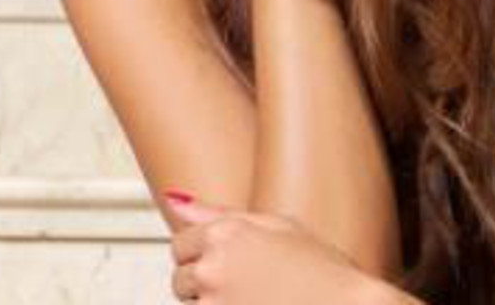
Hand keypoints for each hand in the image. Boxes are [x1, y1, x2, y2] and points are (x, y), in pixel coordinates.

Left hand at [164, 191, 384, 303]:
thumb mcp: (278, 225)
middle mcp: (213, 269)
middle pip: (181, 279)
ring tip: (255, 300)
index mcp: (226, 233)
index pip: (181, 243)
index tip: (229, 262)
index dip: (204, 253)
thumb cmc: (321, 270)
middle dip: (204, 282)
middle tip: (247, 285)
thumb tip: (173, 199)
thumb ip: (220, 213)